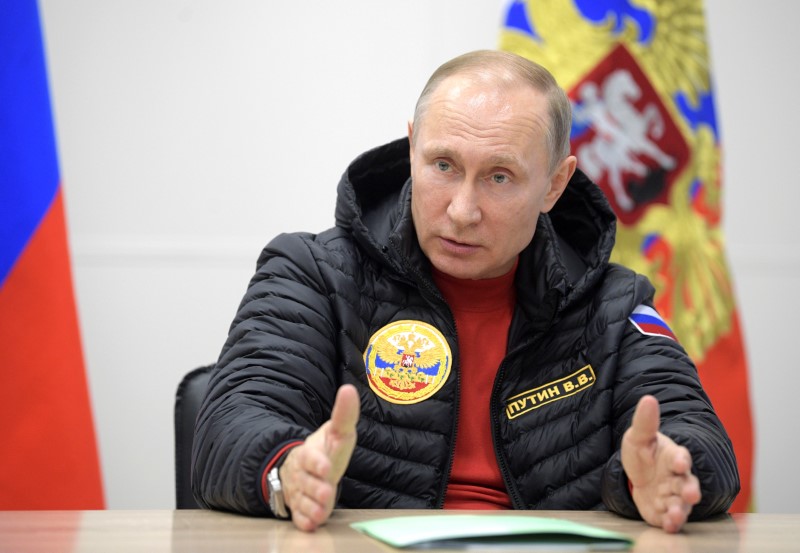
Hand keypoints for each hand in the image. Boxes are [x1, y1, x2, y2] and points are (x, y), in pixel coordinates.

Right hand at [280, 384, 359, 531]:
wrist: (302, 468)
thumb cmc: (325, 450)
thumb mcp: (336, 432)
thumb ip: (344, 415)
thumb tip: (349, 389)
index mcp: (311, 454)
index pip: (311, 457)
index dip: (317, 462)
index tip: (326, 467)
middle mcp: (303, 474)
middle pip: (307, 482)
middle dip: (316, 488)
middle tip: (326, 493)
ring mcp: (300, 492)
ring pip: (303, 501)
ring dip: (311, 507)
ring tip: (320, 512)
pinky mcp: (301, 508)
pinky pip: (298, 516)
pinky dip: (304, 521)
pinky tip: (311, 524)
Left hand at [621, 395, 700, 532]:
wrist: (639, 475)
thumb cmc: (644, 453)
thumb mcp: (639, 437)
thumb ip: (645, 422)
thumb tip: (648, 399)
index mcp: (673, 457)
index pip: (680, 457)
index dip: (681, 460)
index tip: (680, 462)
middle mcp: (677, 478)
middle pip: (687, 484)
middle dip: (689, 489)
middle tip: (690, 494)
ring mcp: (672, 496)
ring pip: (681, 504)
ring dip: (680, 510)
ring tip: (675, 514)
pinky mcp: (664, 512)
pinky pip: (670, 519)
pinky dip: (671, 523)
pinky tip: (668, 526)